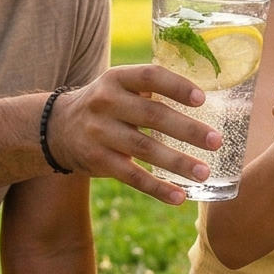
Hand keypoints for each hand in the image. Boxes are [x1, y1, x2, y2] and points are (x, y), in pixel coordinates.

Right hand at [49, 65, 221, 203]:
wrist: (57, 128)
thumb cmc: (106, 104)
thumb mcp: (119, 86)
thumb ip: (151, 88)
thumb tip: (205, 97)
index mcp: (116, 78)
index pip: (150, 76)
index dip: (176, 86)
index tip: (202, 99)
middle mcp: (106, 103)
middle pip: (152, 115)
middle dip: (187, 129)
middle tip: (216, 141)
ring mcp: (100, 133)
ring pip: (144, 149)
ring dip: (177, 162)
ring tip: (204, 172)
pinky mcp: (98, 161)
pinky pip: (132, 177)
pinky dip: (157, 188)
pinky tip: (179, 196)